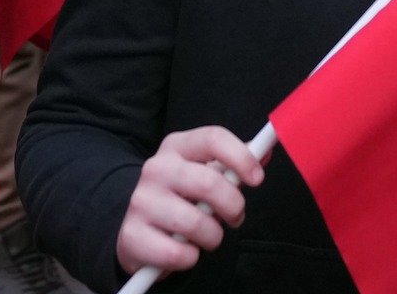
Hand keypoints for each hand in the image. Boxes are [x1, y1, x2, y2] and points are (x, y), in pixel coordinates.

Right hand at [115, 126, 262, 276]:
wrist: (132, 224)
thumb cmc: (178, 197)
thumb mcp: (201, 172)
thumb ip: (232, 164)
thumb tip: (265, 151)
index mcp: (176, 146)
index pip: (213, 139)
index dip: (241, 157)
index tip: (257, 178)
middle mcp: (156, 169)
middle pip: (210, 183)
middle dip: (234, 206)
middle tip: (235, 217)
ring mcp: (141, 201)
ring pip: (197, 223)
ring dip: (213, 237)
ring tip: (208, 235)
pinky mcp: (132, 235)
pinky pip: (178, 253)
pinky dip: (190, 258)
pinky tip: (184, 249)